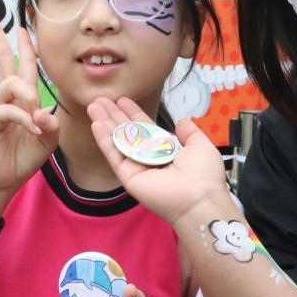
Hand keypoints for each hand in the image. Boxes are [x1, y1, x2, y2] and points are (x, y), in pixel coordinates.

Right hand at [0, 11, 58, 220]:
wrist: (3, 179)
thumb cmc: (23, 156)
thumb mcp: (48, 138)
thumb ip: (51, 122)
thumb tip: (41, 110)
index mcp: (21, 97)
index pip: (22, 65)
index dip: (22, 46)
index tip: (19, 26)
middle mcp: (5, 96)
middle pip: (2, 59)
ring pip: (13, 84)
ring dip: (29, 97)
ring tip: (36, 118)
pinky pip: (9, 109)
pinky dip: (25, 119)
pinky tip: (33, 131)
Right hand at [88, 97, 229, 229]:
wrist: (199, 198)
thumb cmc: (204, 173)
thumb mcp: (200, 145)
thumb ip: (189, 132)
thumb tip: (182, 121)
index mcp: (165, 150)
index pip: (145, 128)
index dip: (133, 113)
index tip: (121, 100)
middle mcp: (149, 157)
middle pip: (127, 132)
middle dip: (114, 115)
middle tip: (99, 98)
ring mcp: (137, 167)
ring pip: (117, 141)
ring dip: (104, 122)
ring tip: (92, 105)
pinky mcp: (128, 176)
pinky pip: (115, 155)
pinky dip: (104, 139)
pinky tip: (96, 123)